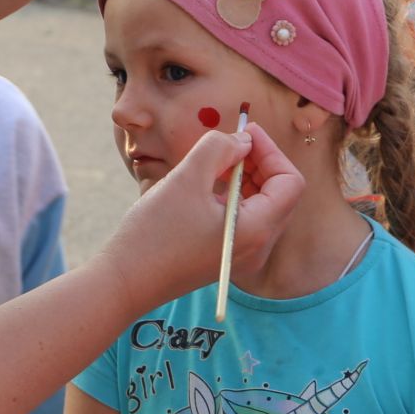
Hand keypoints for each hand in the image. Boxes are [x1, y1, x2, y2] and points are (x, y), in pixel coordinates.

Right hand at [99, 123, 304, 310]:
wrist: (125, 281)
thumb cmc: (154, 232)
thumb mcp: (187, 178)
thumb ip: (219, 148)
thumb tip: (242, 141)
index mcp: (257, 229)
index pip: (290, 182)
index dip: (271, 151)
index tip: (245, 132)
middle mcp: (257, 247)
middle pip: (279, 194)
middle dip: (259, 162)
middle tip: (230, 142)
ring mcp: (241, 255)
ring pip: (261, 206)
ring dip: (245, 177)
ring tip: (215, 162)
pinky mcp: (224, 258)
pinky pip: (243, 220)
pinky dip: (233, 196)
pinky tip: (206, 185)